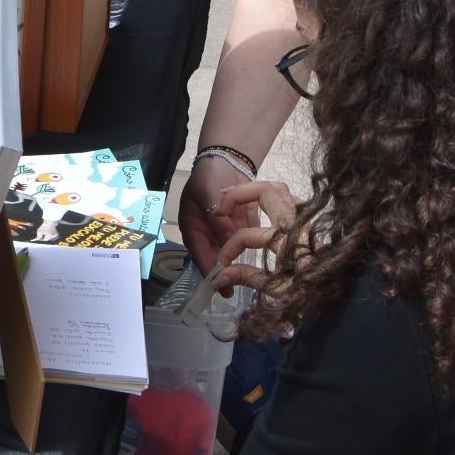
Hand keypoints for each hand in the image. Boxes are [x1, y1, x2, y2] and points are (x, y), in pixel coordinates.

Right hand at [179, 154, 293, 276]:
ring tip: (246, 283)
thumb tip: (227, 239)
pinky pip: (247, 244)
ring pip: (231, 254)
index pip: (198, 249)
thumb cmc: (209, 174)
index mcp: (193, 225)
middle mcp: (208, 233)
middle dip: (223, 273)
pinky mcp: (243, 229)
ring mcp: (226, 232)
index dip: (206, 266)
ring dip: (237, 266)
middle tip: (229, 292)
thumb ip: (217, 216)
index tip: (215, 281)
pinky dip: (251, 253)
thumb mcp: (208, 192)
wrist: (227, 162)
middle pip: (215, 256)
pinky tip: (262, 264)